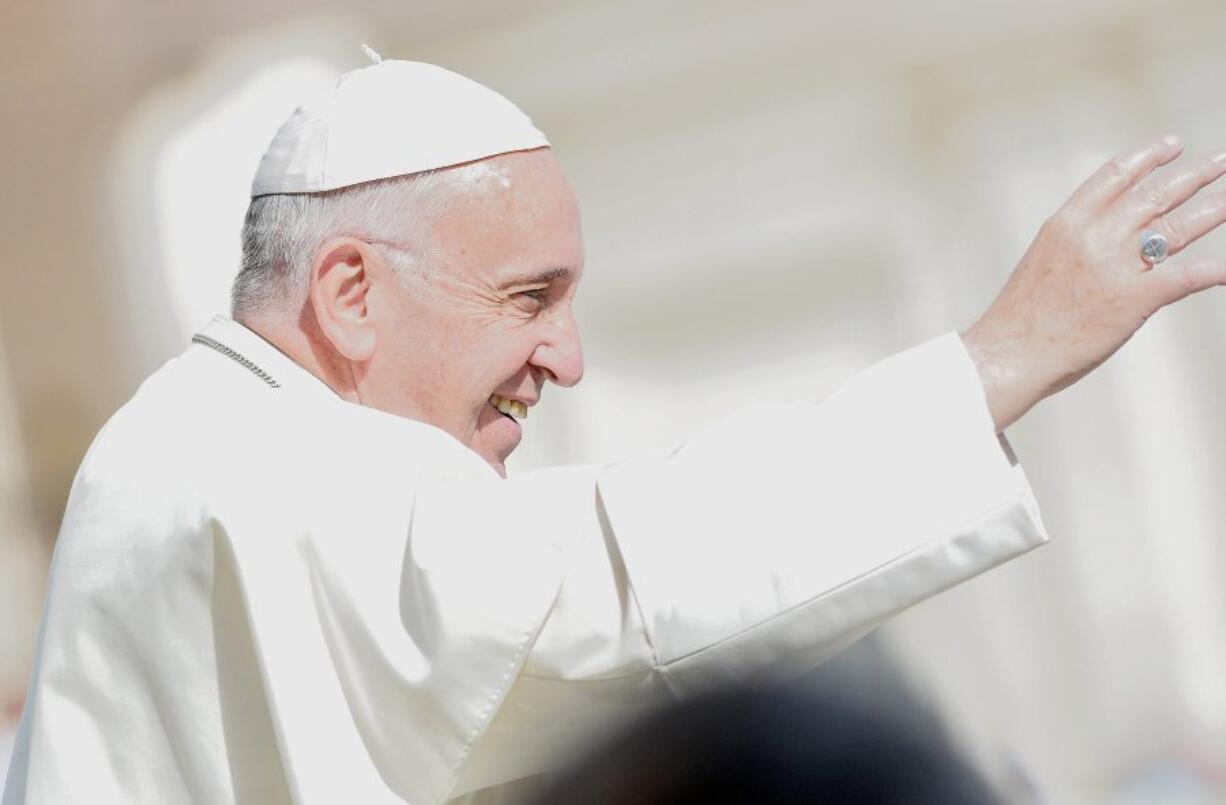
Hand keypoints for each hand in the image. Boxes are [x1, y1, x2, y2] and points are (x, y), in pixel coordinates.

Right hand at [963, 135, 1225, 431]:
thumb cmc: (1019, 319)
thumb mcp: (1042, 264)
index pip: (1115, 175)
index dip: (1148, 157)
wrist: (1008, 353)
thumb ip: (1076, 247)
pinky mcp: (1135, 299)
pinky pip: (1187, 276)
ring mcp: (1116, 266)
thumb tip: (1107, 246)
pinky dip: (1217, 271)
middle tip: (1219, 162)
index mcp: (1066, 224)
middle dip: (1193, 175)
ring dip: (1214, 208)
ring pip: (1178, 226)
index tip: (1171, 146)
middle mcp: (1095, 236)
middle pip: (1155, 195)